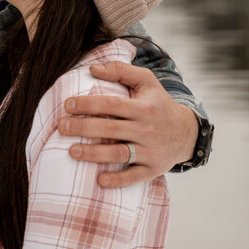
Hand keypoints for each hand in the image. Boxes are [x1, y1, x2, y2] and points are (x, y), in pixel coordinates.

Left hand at [58, 60, 197, 185]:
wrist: (187, 133)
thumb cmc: (159, 103)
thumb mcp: (146, 81)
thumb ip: (121, 70)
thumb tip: (93, 68)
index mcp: (143, 107)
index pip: (112, 104)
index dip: (88, 104)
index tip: (68, 105)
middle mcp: (146, 129)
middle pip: (111, 129)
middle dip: (83, 128)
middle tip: (61, 127)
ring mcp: (150, 150)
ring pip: (119, 153)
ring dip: (94, 154)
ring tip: (71, 152)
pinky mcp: (153, 169)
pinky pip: (134, 176)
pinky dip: (118, 180)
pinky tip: (100, 180)